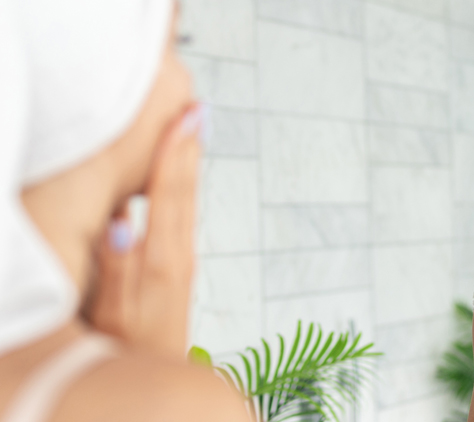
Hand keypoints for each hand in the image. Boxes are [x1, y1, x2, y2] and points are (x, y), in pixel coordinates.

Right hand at [87, 103, 202, 358]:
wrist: (155, 380)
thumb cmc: (127, 350)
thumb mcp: (113, 312)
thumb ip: (117, 266)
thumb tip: (123, 219)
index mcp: (162, 259)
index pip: (169, 195)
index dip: (175, 153)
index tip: (186, 116)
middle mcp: (178, 255)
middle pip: (185, 191)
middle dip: (189, 148)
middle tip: (195, 108)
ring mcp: (181, 262)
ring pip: (187, 202)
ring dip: (188, 164)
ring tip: (190, 131)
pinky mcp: (178, 270)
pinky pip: (182, 216)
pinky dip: (181, 189)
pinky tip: (176, 181)